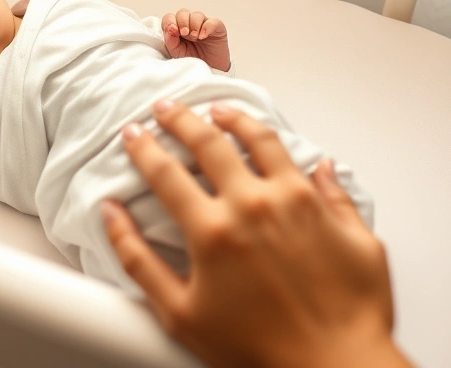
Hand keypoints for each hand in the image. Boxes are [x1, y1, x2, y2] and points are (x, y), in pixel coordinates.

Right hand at [103, 101, 407, 367]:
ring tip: (222, 110)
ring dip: (237, 119)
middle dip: (182, 119)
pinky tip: (293, 150)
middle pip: (210, 142)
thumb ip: (138, 260)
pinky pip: (318, 171)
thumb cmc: (259, 351)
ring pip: (263, 141)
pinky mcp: (338, 214)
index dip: (144, 147)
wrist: (334, 367)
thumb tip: (112, 215)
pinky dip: (300, 154)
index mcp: (213, 230)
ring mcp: (300, 204)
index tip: (134, 133)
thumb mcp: (180, 314)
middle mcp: (256, 206)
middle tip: (168, 107)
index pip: (166, 172)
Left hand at [162, 9, 229, 71]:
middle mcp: (189, 24)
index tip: (173, 31)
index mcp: (177, 28)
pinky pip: (212, 22)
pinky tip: (203, 36)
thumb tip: (169, 29)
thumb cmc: (192, 59)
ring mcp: (203, 25)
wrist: (209, 70)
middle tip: (184, 34)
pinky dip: (206, 27)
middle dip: (182, 22)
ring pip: (197, 15)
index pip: (170, 17)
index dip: (169, 21)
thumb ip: (170, 41)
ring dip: (194, 25)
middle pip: (183, 13)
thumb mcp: (176, 53)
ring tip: (195, 38)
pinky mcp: (216, 28)